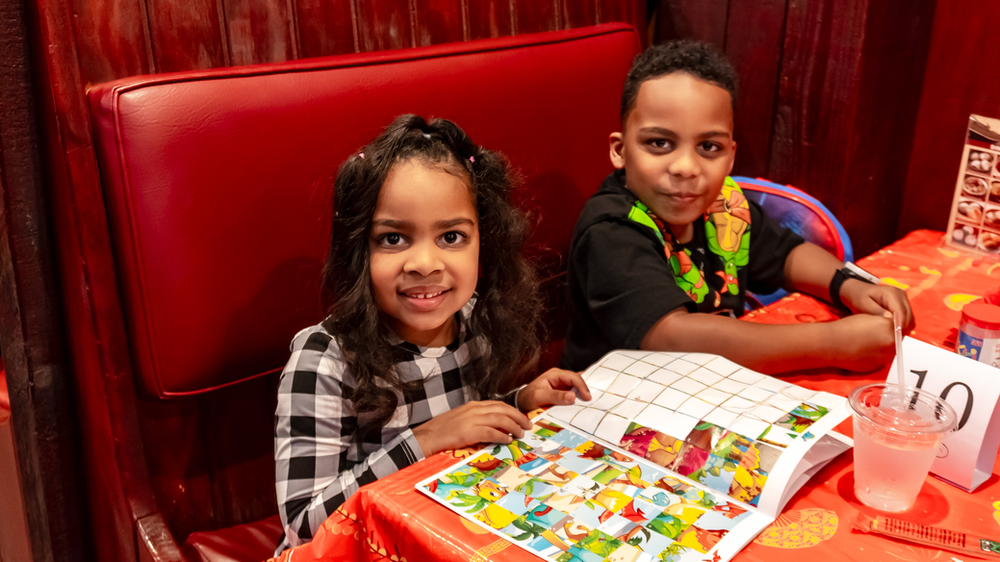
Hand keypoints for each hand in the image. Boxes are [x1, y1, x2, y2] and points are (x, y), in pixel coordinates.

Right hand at [412, 401, 530, 455]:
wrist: (426, 437)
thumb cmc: (442, 431)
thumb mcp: (462, 420)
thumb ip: (477, 420)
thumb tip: (496, 427)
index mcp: (472, 405)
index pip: (498, 405)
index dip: (513, 411)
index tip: (522, 419)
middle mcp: (474, 409)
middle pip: (503, 409)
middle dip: (518, 417)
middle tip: (527, 426)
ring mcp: (471, 419)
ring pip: (500, 419)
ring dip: (514, 426)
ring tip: (520, 434)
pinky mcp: (468, 432)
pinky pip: (491, 432)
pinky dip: (502, 436)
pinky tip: (507, 440)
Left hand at [516, 368, 591, 412]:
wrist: (521, 403)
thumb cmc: (528, 398)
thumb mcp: (539, 397)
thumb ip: (555, 396)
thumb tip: (572, 396)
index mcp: (554, 374)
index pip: (573, 377)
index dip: (582, 386)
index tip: (587, 397)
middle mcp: (560, 377)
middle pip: (577, 381)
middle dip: (585, 389)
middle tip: (592, 401)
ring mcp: (562, 385)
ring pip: (577, 387)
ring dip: (583, 394)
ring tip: (590, 403)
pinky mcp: (563, 393)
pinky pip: (574, 393)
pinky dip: (579, 398)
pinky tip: (584, 404)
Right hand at [827, 314, 895, 370]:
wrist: (832, 344)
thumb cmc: (847, 327)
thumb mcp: (869, 317)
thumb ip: (883, 322)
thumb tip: (889, 326)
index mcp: (890, 329)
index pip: (899, 328)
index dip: (891, 327)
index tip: (883, 326)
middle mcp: (890, 345)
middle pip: (896, 342)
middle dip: (888, 339)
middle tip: (874, 335)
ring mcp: (883, 358)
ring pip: (888, 353)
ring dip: (882, 349)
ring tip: (866, 343)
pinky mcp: (875, 367)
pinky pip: (879, 361)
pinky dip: (873, 357)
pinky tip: (861, 351)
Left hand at [839, 279, 914, 333]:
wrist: (859, 292)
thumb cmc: (859, 298)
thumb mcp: (863, 305)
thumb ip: (876, 311)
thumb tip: (890, 319)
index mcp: (891, 293)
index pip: (901, 312)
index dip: (899, 325)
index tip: (894, 337)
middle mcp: (900, 294)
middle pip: (908, 315)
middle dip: (902, 329)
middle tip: (893, 341)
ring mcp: (903, 299)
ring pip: (910, 318)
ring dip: (903, 329)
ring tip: (892, 337)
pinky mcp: (903, 305)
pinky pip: (908, 319)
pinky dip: (903, 326)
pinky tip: (893, 332)